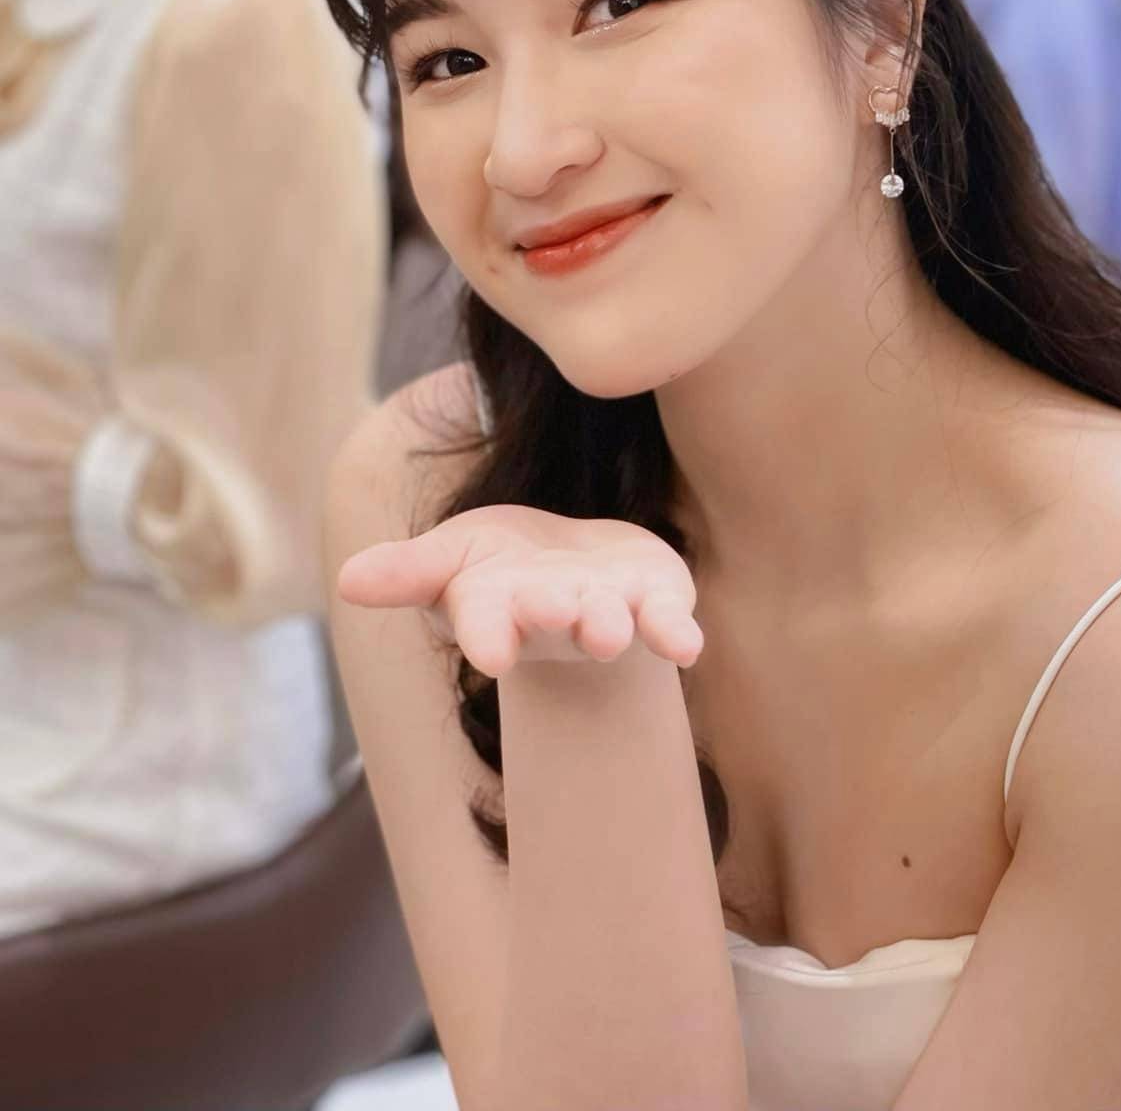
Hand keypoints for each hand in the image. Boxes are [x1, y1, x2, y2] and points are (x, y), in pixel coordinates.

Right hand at [338, 503, 704, 676]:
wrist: (574, 573)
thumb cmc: (503, 568)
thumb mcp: (452, 558)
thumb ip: (407, 571)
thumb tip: (346, 580)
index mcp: (499, 606)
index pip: (486, 622)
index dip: (487, 634)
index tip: (491, 651)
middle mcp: (554, 615)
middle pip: (551, 619)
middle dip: (556, 618)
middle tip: (561, 614)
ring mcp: (607, 611)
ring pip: (608, 622)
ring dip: (608, 625)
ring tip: (609, 631)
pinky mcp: (655, 599)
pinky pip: (668, 620)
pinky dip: (675, 633)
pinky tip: (686, 647)